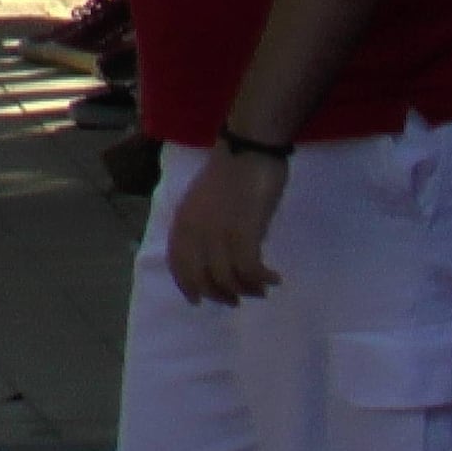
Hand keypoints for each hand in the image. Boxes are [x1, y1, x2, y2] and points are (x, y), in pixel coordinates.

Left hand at [161, 146, 288, 305]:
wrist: (248, 150)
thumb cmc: (230, 172)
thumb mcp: (203, 202)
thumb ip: (202, 226)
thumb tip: (212, 255)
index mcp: (182, 221)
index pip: (177, 263)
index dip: (187, 285)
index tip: (199, 300)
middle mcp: (195, 231)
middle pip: (202, 277)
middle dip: (220, 294)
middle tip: (236, 300)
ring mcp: (218, 233)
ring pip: (227, 278)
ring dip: (245, 290)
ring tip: (260, 289)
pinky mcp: (243, 232)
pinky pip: (249, 269)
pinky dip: (261, 279)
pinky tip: (274, 278)